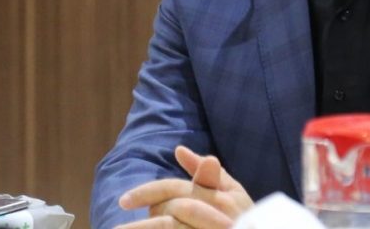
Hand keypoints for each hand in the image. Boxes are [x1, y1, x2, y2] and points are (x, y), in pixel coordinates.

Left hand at [115, 145, 252, 227]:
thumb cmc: (246, 219)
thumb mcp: (234, 193)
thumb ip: (209, 173)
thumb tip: (179, 149)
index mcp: (219, 195)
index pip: (175, 188)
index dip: (146, 192)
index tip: (123, 201)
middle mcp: (215, 213)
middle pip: (168, 210)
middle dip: (148, 218)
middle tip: (131, 226)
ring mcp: (211, 228)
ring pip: (168, 226)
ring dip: (143, 228)